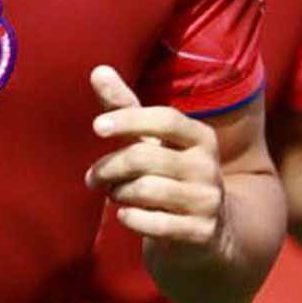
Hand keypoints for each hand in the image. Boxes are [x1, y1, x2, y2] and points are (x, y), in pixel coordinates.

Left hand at [85, 65, 226, 252]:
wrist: (207, 232)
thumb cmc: (169, 175)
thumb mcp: (151, 141)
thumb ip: (124, 108)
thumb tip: (98, 70)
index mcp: (200, 137)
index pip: (166, 119)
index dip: (130, 119)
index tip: (97, 127)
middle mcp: (208, 166)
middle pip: (144, 157)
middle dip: (109, 167)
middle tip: (93, 177)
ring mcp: (208, 200)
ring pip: (145, 190)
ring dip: (118, 193)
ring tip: (113, 194)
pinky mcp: (201, 232)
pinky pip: (155, 223)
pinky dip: (131, 219)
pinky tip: (125, 215)